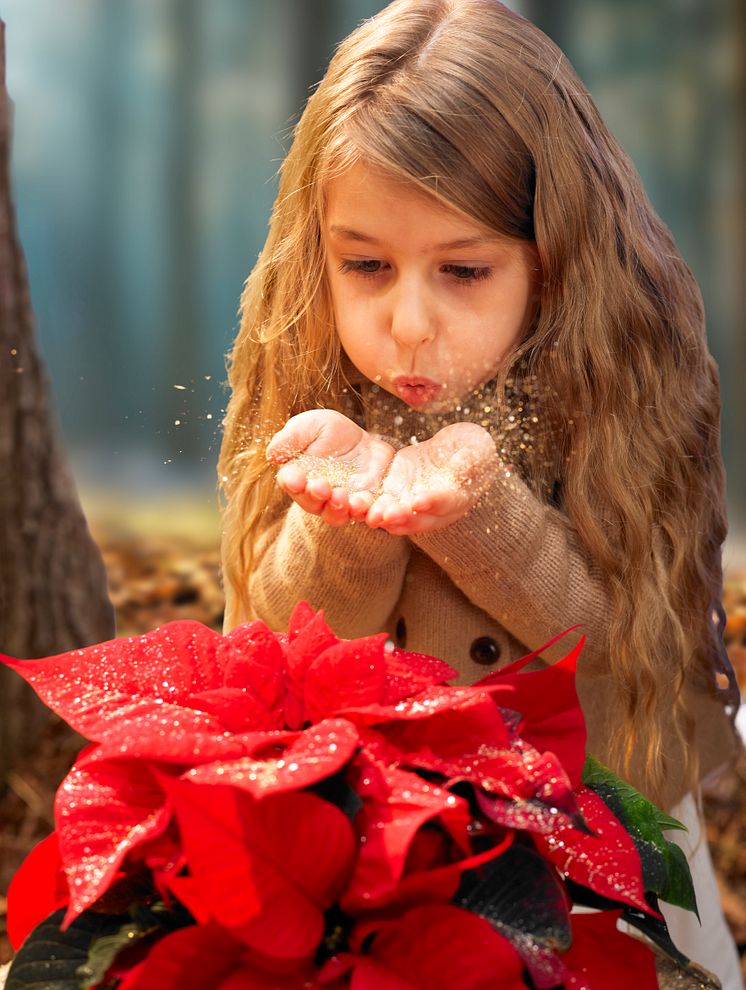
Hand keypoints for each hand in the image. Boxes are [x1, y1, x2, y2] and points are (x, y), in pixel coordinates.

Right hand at [266, 410, 394, 525]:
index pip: (290, 482)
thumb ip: (293, 437)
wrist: (364, 443)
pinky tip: (369, 506)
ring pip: (335, 514)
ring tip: (344, 498)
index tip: (296, 479)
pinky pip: (364, 515)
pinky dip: (366, 514)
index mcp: (299, 475)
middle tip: (322, 487)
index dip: (292, 482)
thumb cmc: (331, 432)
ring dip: (338, 509)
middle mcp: (317, 495)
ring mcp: (341, 504)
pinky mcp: (364, 506)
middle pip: (312, 503)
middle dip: (315, 497)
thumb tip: (272, 455)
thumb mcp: (313, 425)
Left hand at [364, 423, 496, 534]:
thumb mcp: (476, 449)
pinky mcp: (399, 494)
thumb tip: (466, 462)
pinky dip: (370, 506)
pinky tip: (354, 504)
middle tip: (384, 516)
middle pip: (418, 518)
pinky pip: (383, 504)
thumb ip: (470, 459)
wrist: (458, 451)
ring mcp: (415, 503)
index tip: (418, 501)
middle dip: (401, 517)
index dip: (433, 502)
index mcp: (459, 497)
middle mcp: (436, 509)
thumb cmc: (473, 449)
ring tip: (367, 514)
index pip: (447, 502)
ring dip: (382, 517)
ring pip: (398, 516)